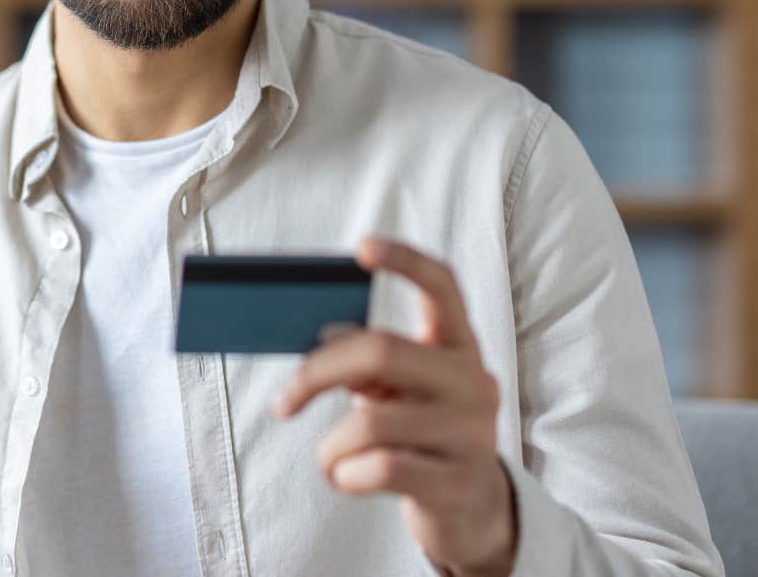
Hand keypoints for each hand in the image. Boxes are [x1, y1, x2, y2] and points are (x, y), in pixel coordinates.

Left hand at [272, 236, 515, 576]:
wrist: (471, 510)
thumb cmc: (420, 435)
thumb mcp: (398, 391)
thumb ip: (368, 360)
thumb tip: (322, 336)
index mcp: (459, 347)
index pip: (443, 287)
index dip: (405, 261)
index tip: (361, 247)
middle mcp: (473, 382)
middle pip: (381, 351)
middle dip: (316, 374)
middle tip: (284, 401)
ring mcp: (471, 434)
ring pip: (369, 423)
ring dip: (331, 446)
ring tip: (331, 459)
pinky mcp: (458, 484)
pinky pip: (379, 469)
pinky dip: (345, 475)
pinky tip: (347, 478)